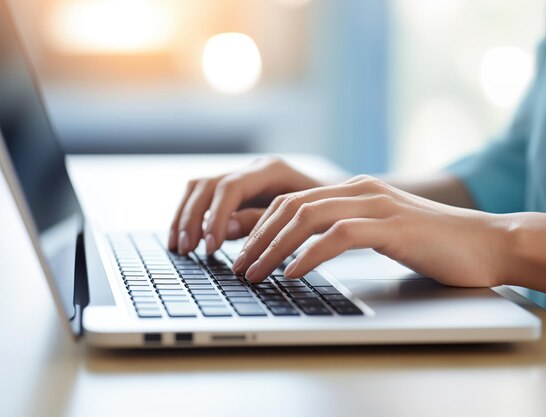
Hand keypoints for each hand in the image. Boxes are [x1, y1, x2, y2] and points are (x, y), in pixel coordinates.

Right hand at [169, 157, 323, 254]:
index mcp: (271, 170)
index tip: (211, 246)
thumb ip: (265, 221)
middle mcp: (252, 170)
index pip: (231, 187)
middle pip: (207, 185)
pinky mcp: (237, 194)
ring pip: (199, 189)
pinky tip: (185, 242)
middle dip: (193, 218)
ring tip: (180, 249)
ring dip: (185, 218)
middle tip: (188, 250)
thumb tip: (226, 229)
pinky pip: (204, 199)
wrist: (344, 200)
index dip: (217, 217)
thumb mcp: (305, 218)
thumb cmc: (330, 209)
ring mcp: (243, 179)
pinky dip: (190, 219)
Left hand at [232, 175, 506, 286]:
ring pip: (308, 217)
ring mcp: (377, 205)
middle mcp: (362, 190)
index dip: (262, 225)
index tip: (244, 251)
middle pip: (292, 206)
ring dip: (274, 247)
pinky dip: (310, 254)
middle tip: (240, 266)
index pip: (295, 201)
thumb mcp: (384, 232)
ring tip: (255, 272)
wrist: (488, 243)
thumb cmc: (436, 244)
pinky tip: (294, 273)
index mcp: (356, 190)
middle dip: (258, 237)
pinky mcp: (391, 226)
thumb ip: (349, 232)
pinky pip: (338, 236)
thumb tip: (309, 251)